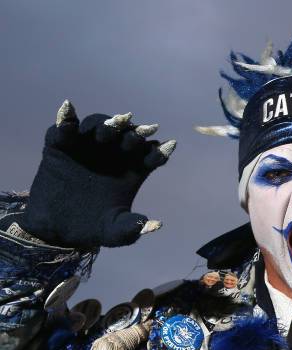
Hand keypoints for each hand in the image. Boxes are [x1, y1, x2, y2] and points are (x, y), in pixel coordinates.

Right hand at [20, 100, 176, 247]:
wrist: (56, 229)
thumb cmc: (93, 228)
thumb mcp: (114, 233)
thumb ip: (131, 229)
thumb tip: (156, 225)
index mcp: (133, 169)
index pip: (151, 155)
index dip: (160, 151)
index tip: (170, 146)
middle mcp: (114, 153)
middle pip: (128, 136)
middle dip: (135, 132)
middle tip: (143, 131)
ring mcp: (88, 145)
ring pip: (100, 127)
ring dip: (107, 124)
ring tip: (112, 126)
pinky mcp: (61, 144)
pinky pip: (65, 128)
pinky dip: (67, 118)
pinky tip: (69, 110)